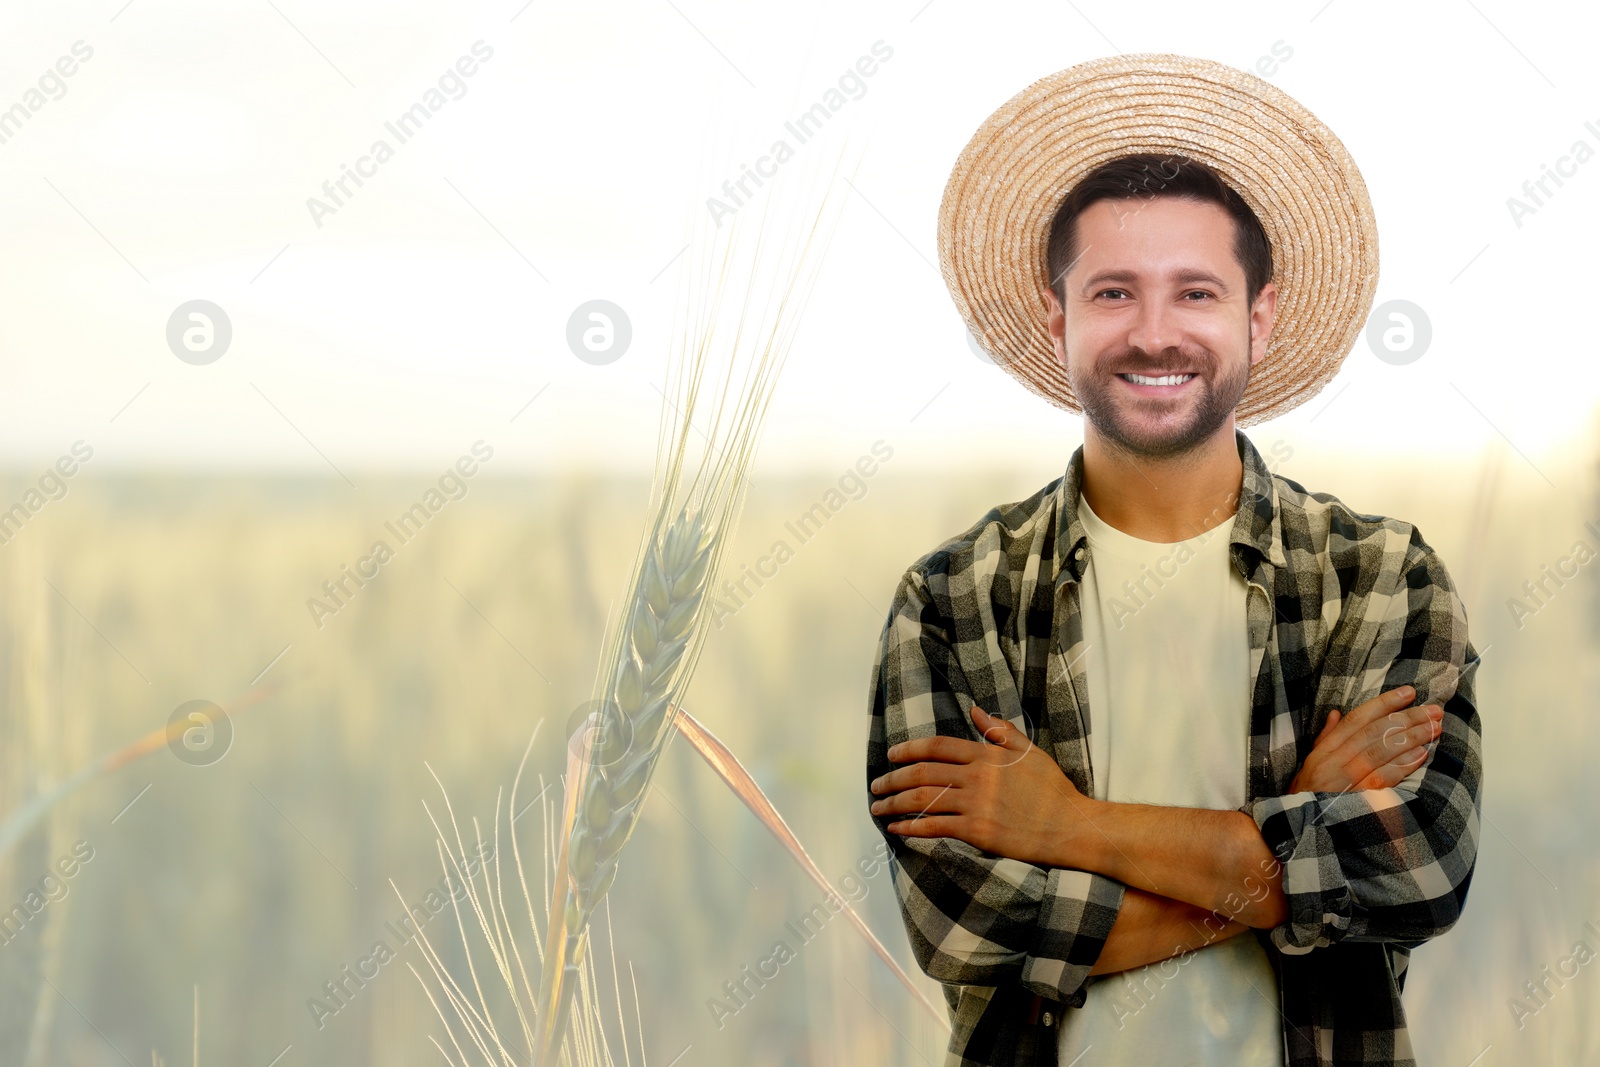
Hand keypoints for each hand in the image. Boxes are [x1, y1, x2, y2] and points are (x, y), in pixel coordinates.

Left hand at [869, 705, 1092, 866]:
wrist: (1070, 826)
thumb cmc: (1052, 790)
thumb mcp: (1029, 752)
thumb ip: (1001, 731)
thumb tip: (976, 710)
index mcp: (986, 755)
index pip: (937, 747)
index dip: (909, 750)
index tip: (891, 756)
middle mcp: (976, 777)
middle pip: (922, 773)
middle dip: (892, 778)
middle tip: (875, 785)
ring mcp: (975, 804)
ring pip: (923, 800)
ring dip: (894, 803)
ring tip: (877, 807)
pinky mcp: (977, 831)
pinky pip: (935, 827)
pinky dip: (911, 827)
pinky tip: (896, 829)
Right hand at [1288, 685, 1442, 793]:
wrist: (1300, 834)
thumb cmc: (1307, 800)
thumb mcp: (1308, 767)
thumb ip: (1325, 739)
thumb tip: (1335, 713)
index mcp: (1323, 752)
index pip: (1356, 719)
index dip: (1383, 703)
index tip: (1408, 692)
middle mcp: (1333, 762)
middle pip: (1374, 732)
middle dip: (1407, 718)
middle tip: (1433, 710)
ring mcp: (1345, 781)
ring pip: (1381, 751)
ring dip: (1412, 737)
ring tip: (1435, 728)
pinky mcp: (1357, 800)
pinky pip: (1384, 777)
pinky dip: (1403, 765)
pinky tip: (1422, 754)